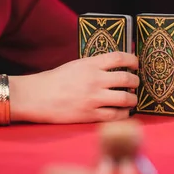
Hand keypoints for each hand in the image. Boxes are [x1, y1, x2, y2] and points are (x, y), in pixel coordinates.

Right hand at [9, 52, 139, 123]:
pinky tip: (123, 112)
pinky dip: (124, 114)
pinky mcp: (90, 115)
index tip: (136, 64)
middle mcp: (95, 80)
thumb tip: (116, 67)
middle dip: (135, 81)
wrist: (38, 97)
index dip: (133, 60)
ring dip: (133, 99)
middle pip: (127, 78)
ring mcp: (93, 98)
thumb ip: (95, 65)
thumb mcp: (76, 65)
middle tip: (135, 83)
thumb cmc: (56, 80)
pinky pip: (115, 115)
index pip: (120, 58)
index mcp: (90, 64)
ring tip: (131, 99)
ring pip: (125, 99)